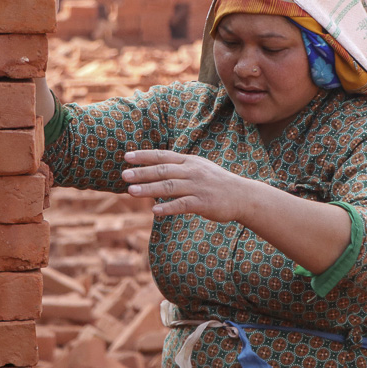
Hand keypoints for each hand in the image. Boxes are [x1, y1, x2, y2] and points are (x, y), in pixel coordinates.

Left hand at [122, 150, 255, 221]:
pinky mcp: (204, 203)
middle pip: (163, 170)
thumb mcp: (198, 168)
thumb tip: (154, 169)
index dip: (144, 156)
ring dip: (149, 189)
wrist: (242, 196)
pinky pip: (183, 205)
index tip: (127, 157)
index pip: (163, 156)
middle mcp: (192, 171)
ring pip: (169, 187)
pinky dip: (168, 207)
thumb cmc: (216, 182)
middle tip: (123, 175)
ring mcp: (198, 187)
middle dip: (142, 173)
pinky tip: (155, 211)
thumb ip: (178, 167)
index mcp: (189, 161)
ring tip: (131, 191)